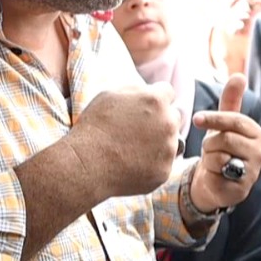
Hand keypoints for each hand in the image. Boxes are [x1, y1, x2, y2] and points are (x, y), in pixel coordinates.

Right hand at [70, 84, 178, 199]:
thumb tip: (151, 90)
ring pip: (171, 141)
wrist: (86, 164)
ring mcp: (168, 148)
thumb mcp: (110, 95)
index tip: (144, 108)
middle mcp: (168, 122)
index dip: (156, 99)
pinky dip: (153, 163)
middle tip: (138, 130)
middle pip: (173, 117)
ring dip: (159, 142)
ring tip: (133, 148)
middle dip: (160, 120)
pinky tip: (133, 163)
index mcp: (156, 100)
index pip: (168, 92)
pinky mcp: (165, 170)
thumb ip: (137, 90)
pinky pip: (164, 163)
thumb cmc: (95, 126)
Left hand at [188, 74, 260, 211]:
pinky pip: (216, 175)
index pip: (234, 120)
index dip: (213, 119)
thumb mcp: (224, 123)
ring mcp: (253, 172)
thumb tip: (239, 75)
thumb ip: (231, 100)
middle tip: (211, 149)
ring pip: (218, 156)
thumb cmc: (221, 148)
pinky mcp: (242, 189)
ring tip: (215, 163)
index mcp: (257, 133)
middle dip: (209, 143)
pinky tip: (215, 175)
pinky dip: (210, 174)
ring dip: (209, 159)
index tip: (197, 119)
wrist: (216, 181)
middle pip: (224, 139)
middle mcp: (260, 152)